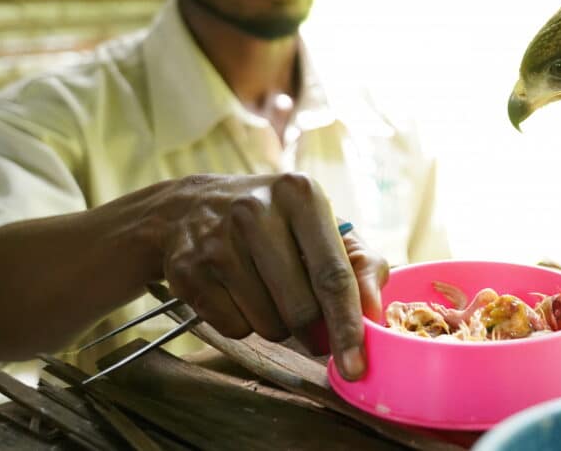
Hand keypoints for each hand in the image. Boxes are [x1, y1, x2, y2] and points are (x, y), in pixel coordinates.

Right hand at [141, 172, 387, 379]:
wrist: (188, 207)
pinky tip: (236, 292)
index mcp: (300, 194)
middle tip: (311, 326)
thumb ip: (360, 265)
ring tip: (267, 291)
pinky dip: (244, 323)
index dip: (347, 325)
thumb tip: (373, 313)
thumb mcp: (322, 226)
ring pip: (268, 324)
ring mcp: (217, 241)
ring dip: (277, 325)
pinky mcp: (187, 270)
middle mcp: (257, 212)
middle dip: (313, 331)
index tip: (356, 365)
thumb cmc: (275, 222)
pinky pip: (234, 329)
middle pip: (301, 308)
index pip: (333, 274)